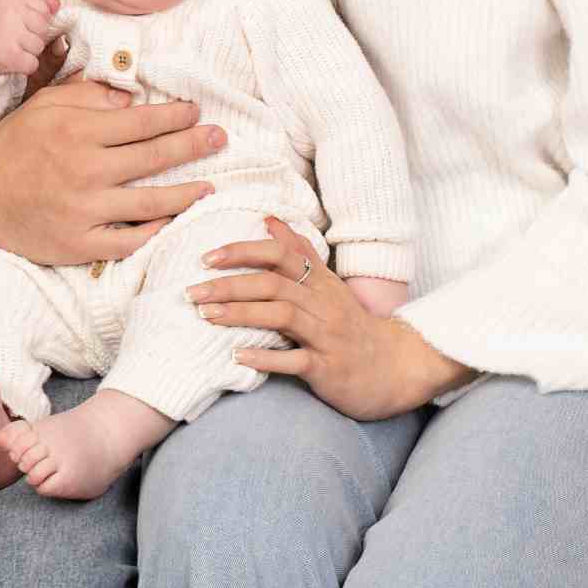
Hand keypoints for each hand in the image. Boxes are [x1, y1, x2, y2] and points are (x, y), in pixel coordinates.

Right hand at [0, 0, 61, 77]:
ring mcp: (10, 34)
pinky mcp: (8, 55)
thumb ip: (36, 1)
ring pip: (39, 46)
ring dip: (31, 51)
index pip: (44, 8)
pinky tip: (16, 60)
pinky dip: (26, 66)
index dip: (40, 19)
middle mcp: (11, 14)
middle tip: (21, 37)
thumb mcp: (11, 4)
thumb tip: (57, 5)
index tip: (28, 23)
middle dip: (37, 35)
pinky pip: (32, 63)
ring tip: (17, 47)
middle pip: (44, 28)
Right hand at [0, 81, 223, 263]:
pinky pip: (127, 243)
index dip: (176, 116)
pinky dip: (154, 233)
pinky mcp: (77, 245)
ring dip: (186, 193)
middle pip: (154, 158)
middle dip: (194, 146)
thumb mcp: (47, 104)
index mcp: (78, 131)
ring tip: (209, 185)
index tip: (197, 111)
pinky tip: (173, 222)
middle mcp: (84, 170)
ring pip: (150, 204)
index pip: (142, 122)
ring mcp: (82, 212)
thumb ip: (91, 95)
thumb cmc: (15, 142)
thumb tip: (135, 98)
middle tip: (220, 139)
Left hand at [188, 218, 469, 420]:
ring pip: (282, 316)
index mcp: (320, 282)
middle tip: (192, 292)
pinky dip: (266, 357)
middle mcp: (324, 304)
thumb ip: (298, 252)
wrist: (396, 368)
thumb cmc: (353, 326)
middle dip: (229, 285)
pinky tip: (238, 357)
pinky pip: (296, 361)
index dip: (243, 252)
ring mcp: (327, 336)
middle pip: (274, 284)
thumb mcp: (328, 285)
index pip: (280, 255)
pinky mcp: (329, 368)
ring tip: (207, 316)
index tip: (207, 257)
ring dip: (240, 314)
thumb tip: (268, 218)